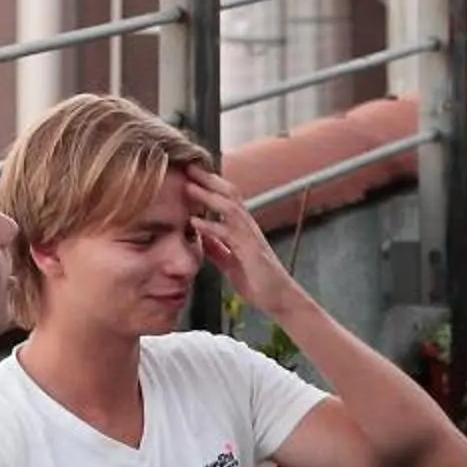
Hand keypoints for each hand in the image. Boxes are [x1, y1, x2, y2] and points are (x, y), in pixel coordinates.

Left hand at [186, 169, 303, 320]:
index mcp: (242, 227)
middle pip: (229, 193)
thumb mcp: (230, 262)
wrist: (278, 299)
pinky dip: (210, 226)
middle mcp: (247, 226)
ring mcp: (250, 236)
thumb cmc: (256, 280)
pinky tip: (195, 222)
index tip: (189, 173)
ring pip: (230, 207)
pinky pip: (229, 233)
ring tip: (188, 187)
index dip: (209, 184)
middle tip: (188, 167)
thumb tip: (200, 235)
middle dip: (208, 179)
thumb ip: (216, 247)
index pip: (226, 197)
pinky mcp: (250, 251)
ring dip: (208, 196)